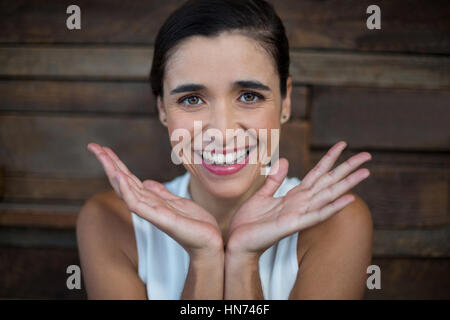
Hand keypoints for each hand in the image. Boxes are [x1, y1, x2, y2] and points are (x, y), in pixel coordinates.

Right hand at [87, 143, 222, 258]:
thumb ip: (161, 193)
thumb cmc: (195, 224)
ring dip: (113, 172)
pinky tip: (119, 176)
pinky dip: (127, 190)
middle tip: (93, 146)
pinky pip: (138, 204)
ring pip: (126, 189)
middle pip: (123, 181)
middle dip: (108, 163)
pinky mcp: (161, 218)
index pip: (129, 178)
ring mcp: (152, 212)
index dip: (116, 163)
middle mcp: (148, 205)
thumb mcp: (178, 203)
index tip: (103, 148)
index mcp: (152, 199)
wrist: (209, 242)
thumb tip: (147, 182)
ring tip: (102, 155)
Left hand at [225, 141, 370, 258]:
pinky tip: (348, 199)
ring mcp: (299, 214)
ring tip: (365, 172)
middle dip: (347, 168)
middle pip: (328, 181)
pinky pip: (316, 215)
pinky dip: (332, 207)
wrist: (237, 242)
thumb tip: (286, 161)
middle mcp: (301, 203)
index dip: (329, 158)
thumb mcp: (262, 195)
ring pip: (327, 195)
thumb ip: (275, 179)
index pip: (317, 173)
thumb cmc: (249, 222)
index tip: (343, 144)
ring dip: (347, 184)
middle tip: (367, 155)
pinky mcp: (292, 225)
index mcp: (294, 196)